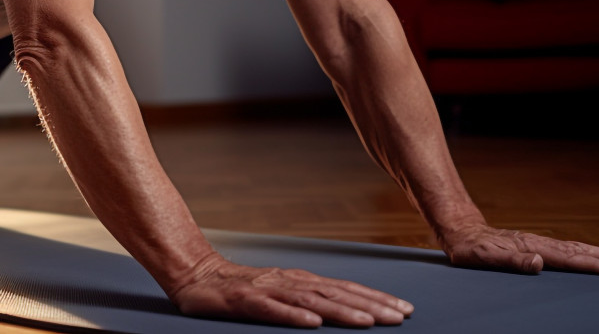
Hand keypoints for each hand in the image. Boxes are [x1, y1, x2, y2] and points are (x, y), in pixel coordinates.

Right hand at [168, 254, 412, 327]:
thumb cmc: (238, 289)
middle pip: (335, 293)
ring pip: (310, 301)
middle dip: (371, 305)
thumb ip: (305, 301)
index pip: (344, 289)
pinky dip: (293, 316)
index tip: (403, 309)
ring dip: (341, 311)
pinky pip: (272, 310)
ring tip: (368, 322)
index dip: (375, 298)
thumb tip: (340, 313)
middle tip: (401, 317)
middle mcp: (288, 281)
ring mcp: (266, 289)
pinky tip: (313, 324)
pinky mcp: (244, 300)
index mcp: (298, 280)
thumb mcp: (277, 294)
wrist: (194, 274)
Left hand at [442, 223, 598, 274]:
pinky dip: (586, 254)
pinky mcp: (535, 246)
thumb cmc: (469, 248)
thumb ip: (511, 260)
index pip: (571, 259)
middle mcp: (540, 244)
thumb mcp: (484, 258)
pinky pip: (568, 250)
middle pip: (582, 250)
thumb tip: (539, 263)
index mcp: (533, 248)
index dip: (596, 265)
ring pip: (578, 249)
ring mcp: (539, 243)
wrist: (460, 231)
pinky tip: (594, 258)